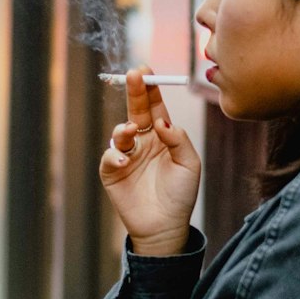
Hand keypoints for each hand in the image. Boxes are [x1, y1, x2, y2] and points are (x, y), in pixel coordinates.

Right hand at [99, 66, 201, 252]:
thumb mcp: (189, 164)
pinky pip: (109, 158)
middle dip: (134, 92)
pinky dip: (114, 155)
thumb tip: (162, 121)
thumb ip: (179, 139)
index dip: (150, 89)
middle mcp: (142, 141)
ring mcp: (126, 155)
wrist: (166, 227)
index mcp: (161, 135)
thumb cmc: (181, 194)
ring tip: (130, 131)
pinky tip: (124, 159)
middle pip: (135, 111)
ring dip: (123, 128)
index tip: (146, 71)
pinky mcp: (112, 172)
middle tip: (134, 75)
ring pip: (120, 132)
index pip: (155, 107)